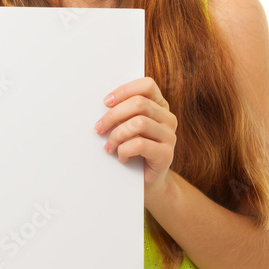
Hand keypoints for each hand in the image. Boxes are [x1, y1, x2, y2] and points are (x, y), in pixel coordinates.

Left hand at [94, 76, 177, 196]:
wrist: (148, 182)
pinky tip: (121, 157)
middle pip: (139, 104)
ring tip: (109, 146)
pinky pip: (140, 144)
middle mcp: (168, 118)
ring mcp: (169, 136)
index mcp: (160, 106)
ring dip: (117, 135)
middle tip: (98, 128)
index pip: (147, 86)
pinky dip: (124, 150)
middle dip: (113, 115)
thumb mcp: (127, 127)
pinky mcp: (166, 154)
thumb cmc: (133, 150)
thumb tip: (101, 104)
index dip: (124, 91)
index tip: (105, 102)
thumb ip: (122, 113)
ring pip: (139, 123)